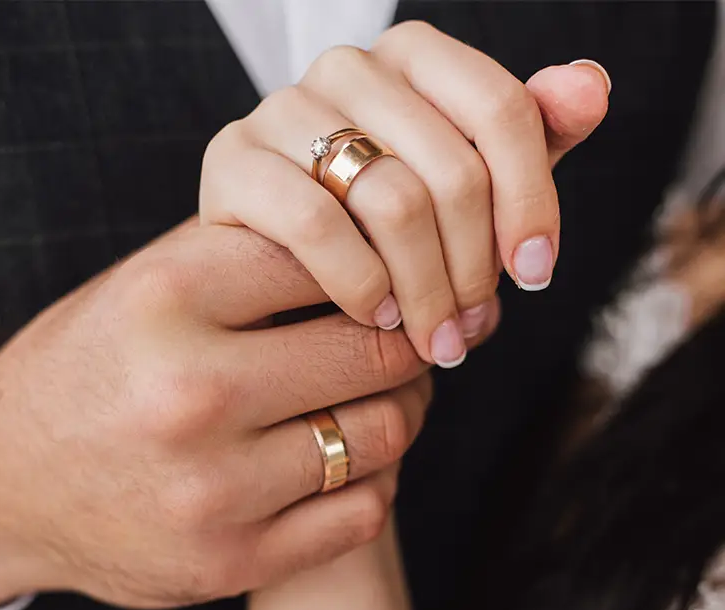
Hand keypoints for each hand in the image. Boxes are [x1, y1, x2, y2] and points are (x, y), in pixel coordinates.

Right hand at [0, 220, 458, 608]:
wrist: (3, 483)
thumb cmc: (91, 368)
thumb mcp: (142, 285)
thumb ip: (243, 252)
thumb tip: (362, 234)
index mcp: (167, 299)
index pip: (329, 255)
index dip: (377, 263)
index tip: (390, 280)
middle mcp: (189, 393)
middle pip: (374, 349)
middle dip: (409, 340)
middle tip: (410, 339)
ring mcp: (212, 488)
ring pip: (385, 432)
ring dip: (405, 408)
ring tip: (388, 395)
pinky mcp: (231, 561)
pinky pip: (366, 511)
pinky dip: (378, 477)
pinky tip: (355, 456)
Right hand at [200, 21, 609, 367]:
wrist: (278, 253)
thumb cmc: (380, 222)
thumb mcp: (461, 180)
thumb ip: (527, 135)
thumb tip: (590, 88)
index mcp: (413, 57)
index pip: (503, 110)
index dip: (532, 200)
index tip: (536, 274)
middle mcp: (348, 67)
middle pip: (451, 170)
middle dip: (474, 269)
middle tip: (471, 328)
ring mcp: (283, 109)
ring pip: (393, 202)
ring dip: (426, 289)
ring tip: (434, 339)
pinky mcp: (233, 162)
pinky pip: (316, 226)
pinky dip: (360, 284)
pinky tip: (377, 316)